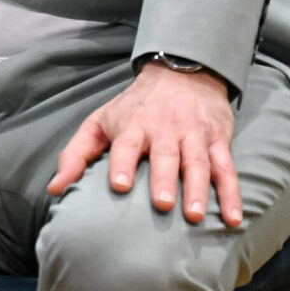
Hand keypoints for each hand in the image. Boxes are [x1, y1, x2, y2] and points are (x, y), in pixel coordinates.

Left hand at [48, 61, 242, 225]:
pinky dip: (233, 193)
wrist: (182, 73)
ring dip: (199, 189)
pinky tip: (234, 217)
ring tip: (195, 215)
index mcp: (133, 125)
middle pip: (166, 155)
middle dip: (164, 179)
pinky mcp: (218, 140)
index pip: (126, 144)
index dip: (123, 163)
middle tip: (162, 204)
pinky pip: (227, 168)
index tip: (119, 185)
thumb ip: (76, 155)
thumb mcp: (99, 123)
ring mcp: (194, 135)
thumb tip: (55, 189)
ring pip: (198, 162)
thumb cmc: (133, 107)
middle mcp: (165, 129)